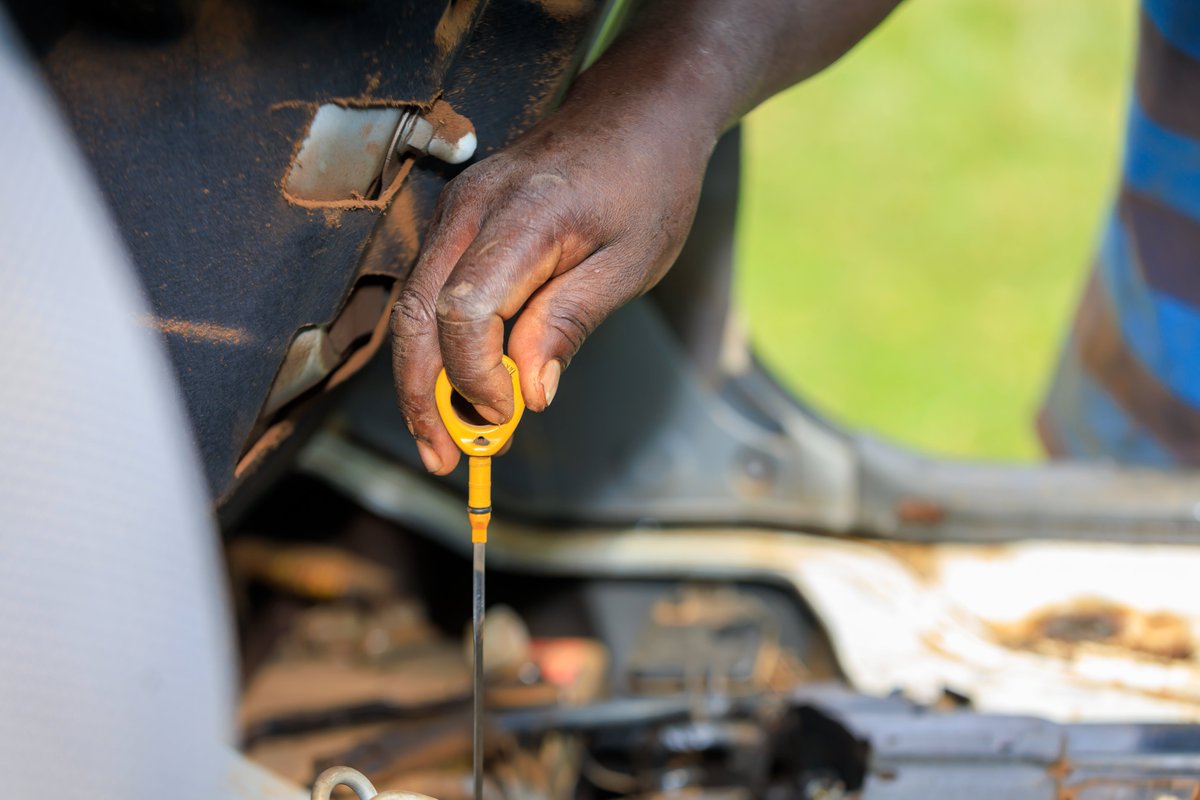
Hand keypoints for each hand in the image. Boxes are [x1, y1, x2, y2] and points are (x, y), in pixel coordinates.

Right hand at [390, 94, 713, 474]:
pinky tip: (459, 386)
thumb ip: (569, 322)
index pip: (464, 308)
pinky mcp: (461, 221)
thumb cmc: (646, 184)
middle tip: (443, 457)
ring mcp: (458, 210)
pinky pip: (432, 289)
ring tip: (445, 437)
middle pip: (417, 312)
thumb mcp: (628, 263)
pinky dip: (438, 344)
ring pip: (413, 305)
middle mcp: (472, 208)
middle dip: (423, 393)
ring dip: (423, 375)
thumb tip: (530, 392)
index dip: (476, 375)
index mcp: (522, 216)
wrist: (640, 113)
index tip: (506, 413)